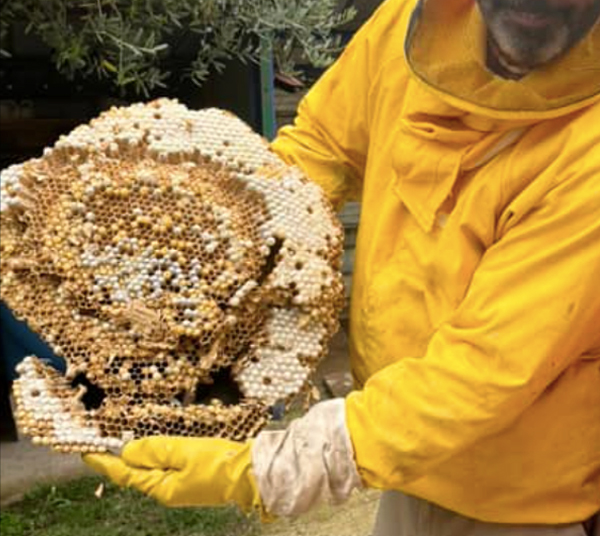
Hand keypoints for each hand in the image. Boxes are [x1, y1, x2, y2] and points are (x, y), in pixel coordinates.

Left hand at [84, 436, 265, 515]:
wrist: (250, 475)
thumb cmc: (218, 464)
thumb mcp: (183, 452)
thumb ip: (154, 450)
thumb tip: (128, 451)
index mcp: (162, 487)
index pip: (125, 474)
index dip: (105, 462)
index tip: (87, 452)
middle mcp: (167, 490)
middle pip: (137, 472)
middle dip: (120, 458)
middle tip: (104, 441)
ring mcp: (180, 486)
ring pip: (152, 469)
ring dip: (139, 456)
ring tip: (126, 441)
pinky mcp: (191, 479)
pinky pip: (167, 467)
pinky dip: (157, 456)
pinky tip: (157, 447)